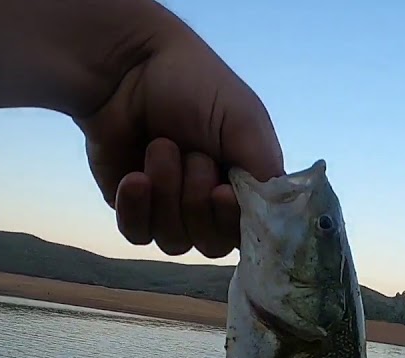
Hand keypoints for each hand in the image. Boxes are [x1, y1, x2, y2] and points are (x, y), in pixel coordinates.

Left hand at [75, 21, 283, 258]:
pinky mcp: (131, 207)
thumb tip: (278, 217)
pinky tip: (135, 177)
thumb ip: (266, 173)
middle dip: (197, 201)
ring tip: (159, 147)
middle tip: (191, 155)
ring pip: (174, 241)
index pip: (249, 231)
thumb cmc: (193, 84)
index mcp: (244, 182)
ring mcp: (169, 207)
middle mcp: (209, 201)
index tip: (222, 190)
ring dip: (167, 193)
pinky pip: (138, 234)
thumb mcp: (245, 121)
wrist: (126, 66)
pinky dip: (137, 208)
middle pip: (212, 244)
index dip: (234, 220)